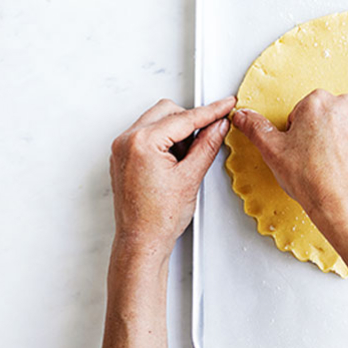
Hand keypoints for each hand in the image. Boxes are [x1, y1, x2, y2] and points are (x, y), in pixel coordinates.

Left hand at [109, 96, 235, 259]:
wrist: (142, 242)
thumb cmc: (159, 219)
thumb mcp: (191, 177)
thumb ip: (207, 145)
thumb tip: (218, 126)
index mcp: (142, 142)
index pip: (184, 118)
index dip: (210, 111)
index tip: (225, 105)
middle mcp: (127, 141)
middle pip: (167, 111)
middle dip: (190, 122)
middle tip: (208, 138)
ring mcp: (122, 149)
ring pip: (157, 122)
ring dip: (176, 133)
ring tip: (185, 162)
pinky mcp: (123, 157)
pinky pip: (146, 136)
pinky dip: (164, 142)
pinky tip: (175, 163)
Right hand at [230, 89, 347, 231]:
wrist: (344, 205)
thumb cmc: (309, 179)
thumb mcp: (273, 151)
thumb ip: (256, 128)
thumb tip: (242, 114)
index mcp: (318, 101)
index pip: (304, 112)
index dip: (298, 134)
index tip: (300, 151)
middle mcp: (347, 105)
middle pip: (329, 117)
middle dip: (322, 134)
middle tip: (315, 160)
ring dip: (344, 142)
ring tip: (334, 167)